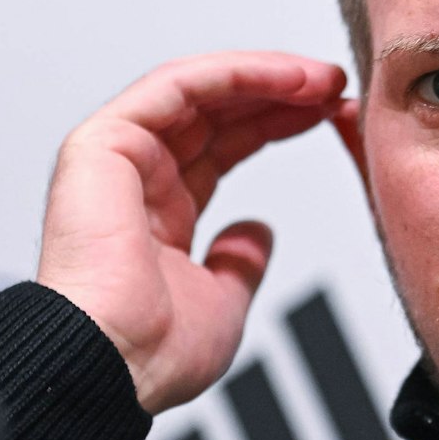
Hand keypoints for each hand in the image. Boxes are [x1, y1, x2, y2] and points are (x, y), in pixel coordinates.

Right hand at [35, 53, 348, 412]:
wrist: (114, 366)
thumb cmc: (152, 352)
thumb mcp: (222, 303)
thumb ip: (239, 263)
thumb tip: (255, 234)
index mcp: (157, 217)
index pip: (221, 149)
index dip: (275, 125)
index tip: (330, 115)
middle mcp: (133, 180)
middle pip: (213, 113)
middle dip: (278, 94)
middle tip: (335, 85)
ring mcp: (115, 156)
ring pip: (198, 90)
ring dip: (265, 77)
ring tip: (322, 79)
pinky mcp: (104, 142)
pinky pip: (178, 87)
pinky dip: (236, 74)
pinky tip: (287, 77)